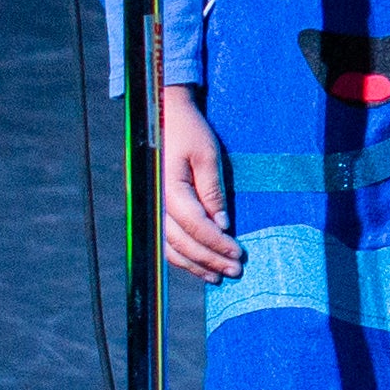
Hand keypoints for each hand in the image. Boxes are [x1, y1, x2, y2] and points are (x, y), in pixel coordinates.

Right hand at [157, 86, 241, 281]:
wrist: (163, 113)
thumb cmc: (188, 130)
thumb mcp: (208, 155)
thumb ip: (213, 192)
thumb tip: (222, 225)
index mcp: (168, 188)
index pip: (195, 226)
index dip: (217, 244)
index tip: (239, 254)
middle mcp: (154, 202)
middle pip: (182, 243)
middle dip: (210, 260)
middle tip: (235, 271)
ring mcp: (150, 206)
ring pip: (170, 247)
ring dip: (195, 264)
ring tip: (218, 276)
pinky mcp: (152, 207)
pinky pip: (165, 239)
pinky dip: (182, 255)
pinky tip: (199, 264)